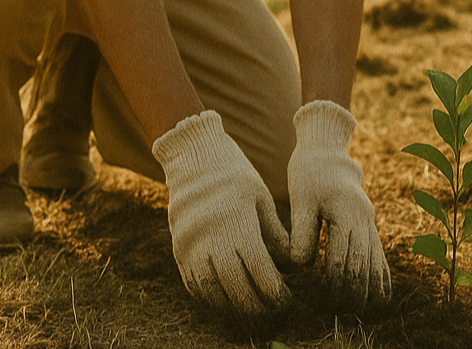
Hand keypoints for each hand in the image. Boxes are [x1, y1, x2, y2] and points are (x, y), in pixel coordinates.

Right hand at [152, 111, 292, 316]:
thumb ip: (276, 235)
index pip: (259, 271)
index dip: (275, 292)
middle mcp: (210, 238)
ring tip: (250, 311)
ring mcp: (190, 246)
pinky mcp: (178, 250)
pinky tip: (227, 300)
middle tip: (271, 313)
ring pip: (212, 292)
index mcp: (237, 223)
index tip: (286, 300)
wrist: (192, 159)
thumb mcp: (261, 199)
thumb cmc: (234, 176)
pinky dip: (211, 298)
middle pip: (236, 288)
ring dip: (232, 307)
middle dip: (256, 307)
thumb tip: (293, 268)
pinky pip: (194, 285)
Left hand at [286, 101, 390, 308]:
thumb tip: (302, 265)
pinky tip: (382, 293)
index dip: (336, 278)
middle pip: (363, 261)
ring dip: (372, 285)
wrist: (327, 152)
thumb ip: (302, 231)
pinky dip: (381, 274)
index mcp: (345, 211)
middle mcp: (362, 218)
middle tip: (346, 310)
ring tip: (368, 308)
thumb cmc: (309, 175)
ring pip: (375, 258)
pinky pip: (379, 252)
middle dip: (355, 287)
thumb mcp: (301, 199)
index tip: (329, 296)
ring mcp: (368, 221)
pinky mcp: (367, 225)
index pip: (343, 254)